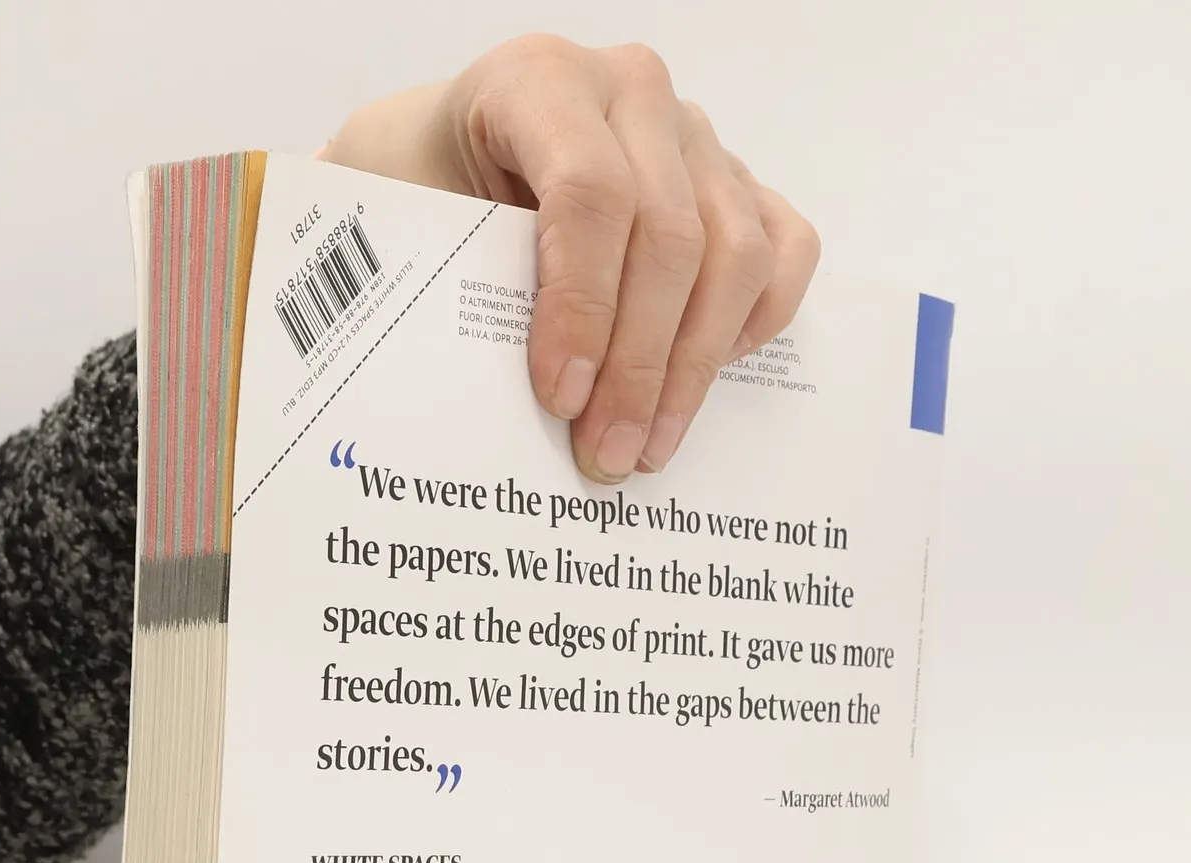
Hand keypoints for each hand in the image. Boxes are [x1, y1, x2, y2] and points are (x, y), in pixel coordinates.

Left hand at [323, 36, 819, 483]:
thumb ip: (452, 281)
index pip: (591, 192)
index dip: (583, 305)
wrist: (448, 152)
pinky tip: (703, 376)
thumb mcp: (408, 217)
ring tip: (647, 447)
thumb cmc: (426, 188)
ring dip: (693, 369)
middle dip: (638, 367)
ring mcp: (695, 137)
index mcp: (540, 81)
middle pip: (670, 237)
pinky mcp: (735, 181)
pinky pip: (783, 250)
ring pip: (735, 253)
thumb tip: (489, 404)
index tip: (559, 397)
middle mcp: (631, 93)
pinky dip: (754, 321)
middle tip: (606, 455)